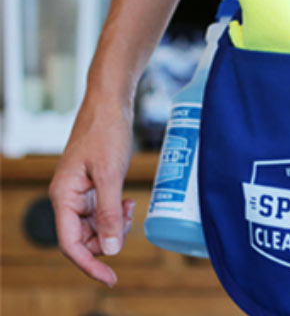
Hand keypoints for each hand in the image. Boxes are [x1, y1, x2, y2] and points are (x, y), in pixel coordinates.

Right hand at [49, 92, 135, 286]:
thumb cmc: (107, 133)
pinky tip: (129, 202)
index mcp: (63, 197)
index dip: (90, 264)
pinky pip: (102, 211)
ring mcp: (79, 192)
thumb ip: (109, 213)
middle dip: (108, 238)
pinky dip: (116, 212)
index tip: (111, 279)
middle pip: (84, 237)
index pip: (71, 244)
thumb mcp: (110, 175)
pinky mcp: (92, 185)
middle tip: (130, 219)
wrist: (110, 104)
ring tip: (131, 207)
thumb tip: (110, 249)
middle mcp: (67, 198)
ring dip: (114, 224)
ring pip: (95, 226)